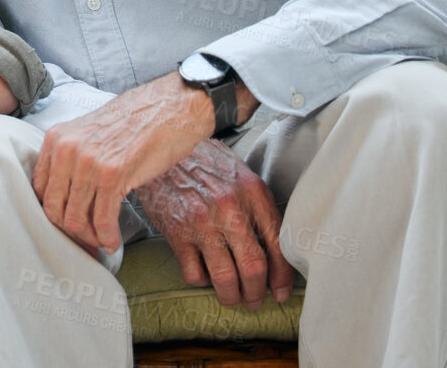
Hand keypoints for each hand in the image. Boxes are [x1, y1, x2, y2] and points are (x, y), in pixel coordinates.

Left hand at [31, 73, 213, 255]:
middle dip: (70, 232)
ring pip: (75, 218)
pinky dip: (106, 237)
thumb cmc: (134, 123)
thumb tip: (66, 199)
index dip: (53, 216)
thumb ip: (71, 160)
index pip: (40, 190)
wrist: (169, 107)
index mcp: (56, 139)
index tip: (68, 228)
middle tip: (86, 242)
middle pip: (54, 209)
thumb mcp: (88, 134)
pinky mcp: (113, 174)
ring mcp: (88, 162)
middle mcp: (66, 149)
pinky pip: (102, 219)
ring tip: (102, 241)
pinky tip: (113, 241)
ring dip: (90, 238)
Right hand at [136, 140, 293, 309]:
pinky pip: (194, 273)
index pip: (278, 245)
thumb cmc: (205, 163)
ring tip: (231, 298)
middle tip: (255, 301)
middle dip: (257, 293)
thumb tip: (277, 254)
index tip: (280, 292)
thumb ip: (259, 209)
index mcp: (252, 192)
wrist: (164, 146)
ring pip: (225, 278)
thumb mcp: (241, 177)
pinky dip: (201, 281)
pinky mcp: (176, 232)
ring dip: (231, 296)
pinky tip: (203, 274)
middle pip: (254, 267)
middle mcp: (229, 207)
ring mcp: (201, 220)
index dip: (282, 277)